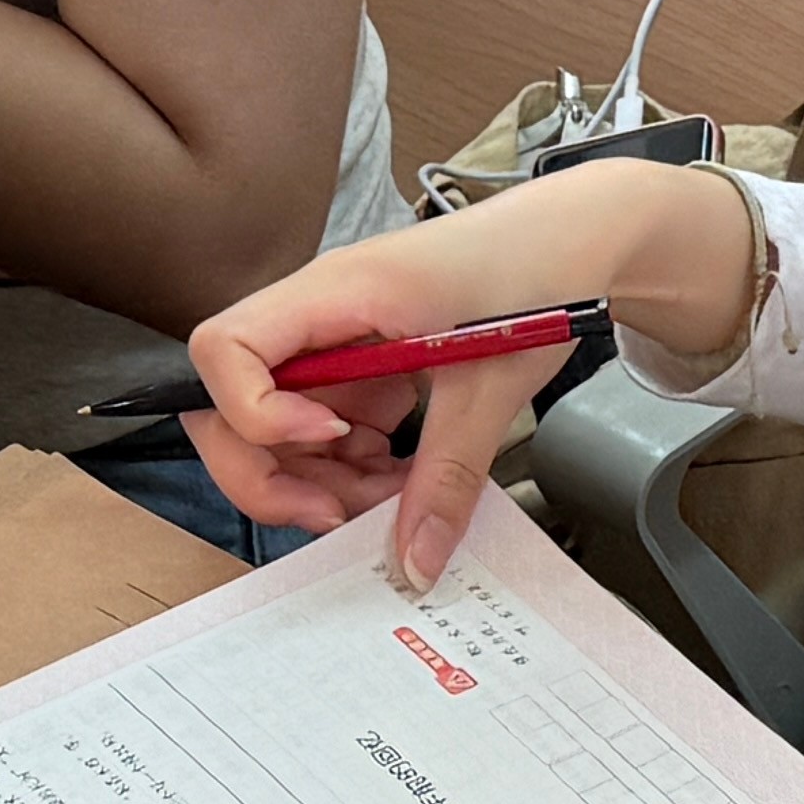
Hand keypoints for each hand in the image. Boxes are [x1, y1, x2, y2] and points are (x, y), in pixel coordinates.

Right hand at [182, 160, 762, 581]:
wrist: (578, 242)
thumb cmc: (535, 277)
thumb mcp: (491, 386)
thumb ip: (446, 476)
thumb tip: (413, 560)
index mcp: (336, 290)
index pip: (225, 348)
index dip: (254, 411)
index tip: (332, 437)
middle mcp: (318, 315)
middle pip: (228, 403)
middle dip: (269, 473)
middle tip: (336, 514)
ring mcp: (335, 344)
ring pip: (276, 432)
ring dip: (320, 483)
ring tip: (393, 500)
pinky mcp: (360, 368)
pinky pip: (325, 433)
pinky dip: (352, 470)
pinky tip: (404, 479)